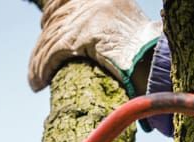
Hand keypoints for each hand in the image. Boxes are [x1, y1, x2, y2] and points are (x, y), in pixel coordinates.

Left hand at [28, 0, 161, 93]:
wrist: (157, 63)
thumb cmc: (150, 57)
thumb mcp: (130, 30)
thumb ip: (112, 29)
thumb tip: (97, 43)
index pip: (66, 3)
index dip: (52, 18)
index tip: (45, 31)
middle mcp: (93, 2)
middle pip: (55, 20)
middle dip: (42, 45)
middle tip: (37, 64)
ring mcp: (86, 18)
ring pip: (51, 40)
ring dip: (39, 63)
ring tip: (36, 80)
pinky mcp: (80, 36)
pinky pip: (52, 52)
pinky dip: (42, 69)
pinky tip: (37, 82)